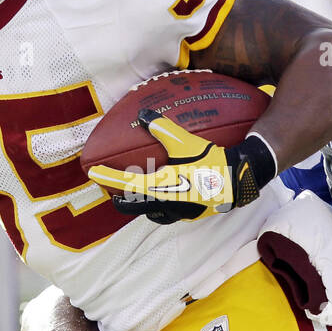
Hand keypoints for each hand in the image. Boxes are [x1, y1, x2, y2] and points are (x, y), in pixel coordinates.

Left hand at [88, 107, 275, 223]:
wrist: (238, 180)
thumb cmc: (210, 161)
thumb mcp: (185, 141)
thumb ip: (162, 128)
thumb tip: (144, 115)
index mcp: (159, 187)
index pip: (125, 183)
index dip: (107, 177)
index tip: (93, 172)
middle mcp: (165, 204)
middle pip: (132, 207)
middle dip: (121, 199)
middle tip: (113, 192)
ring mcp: (179, 213)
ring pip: (151, 213)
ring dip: (141, 205)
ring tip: (139, 195)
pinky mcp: (192, 215)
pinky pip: (170, 214)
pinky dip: (162, 206)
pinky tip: (169, 197)